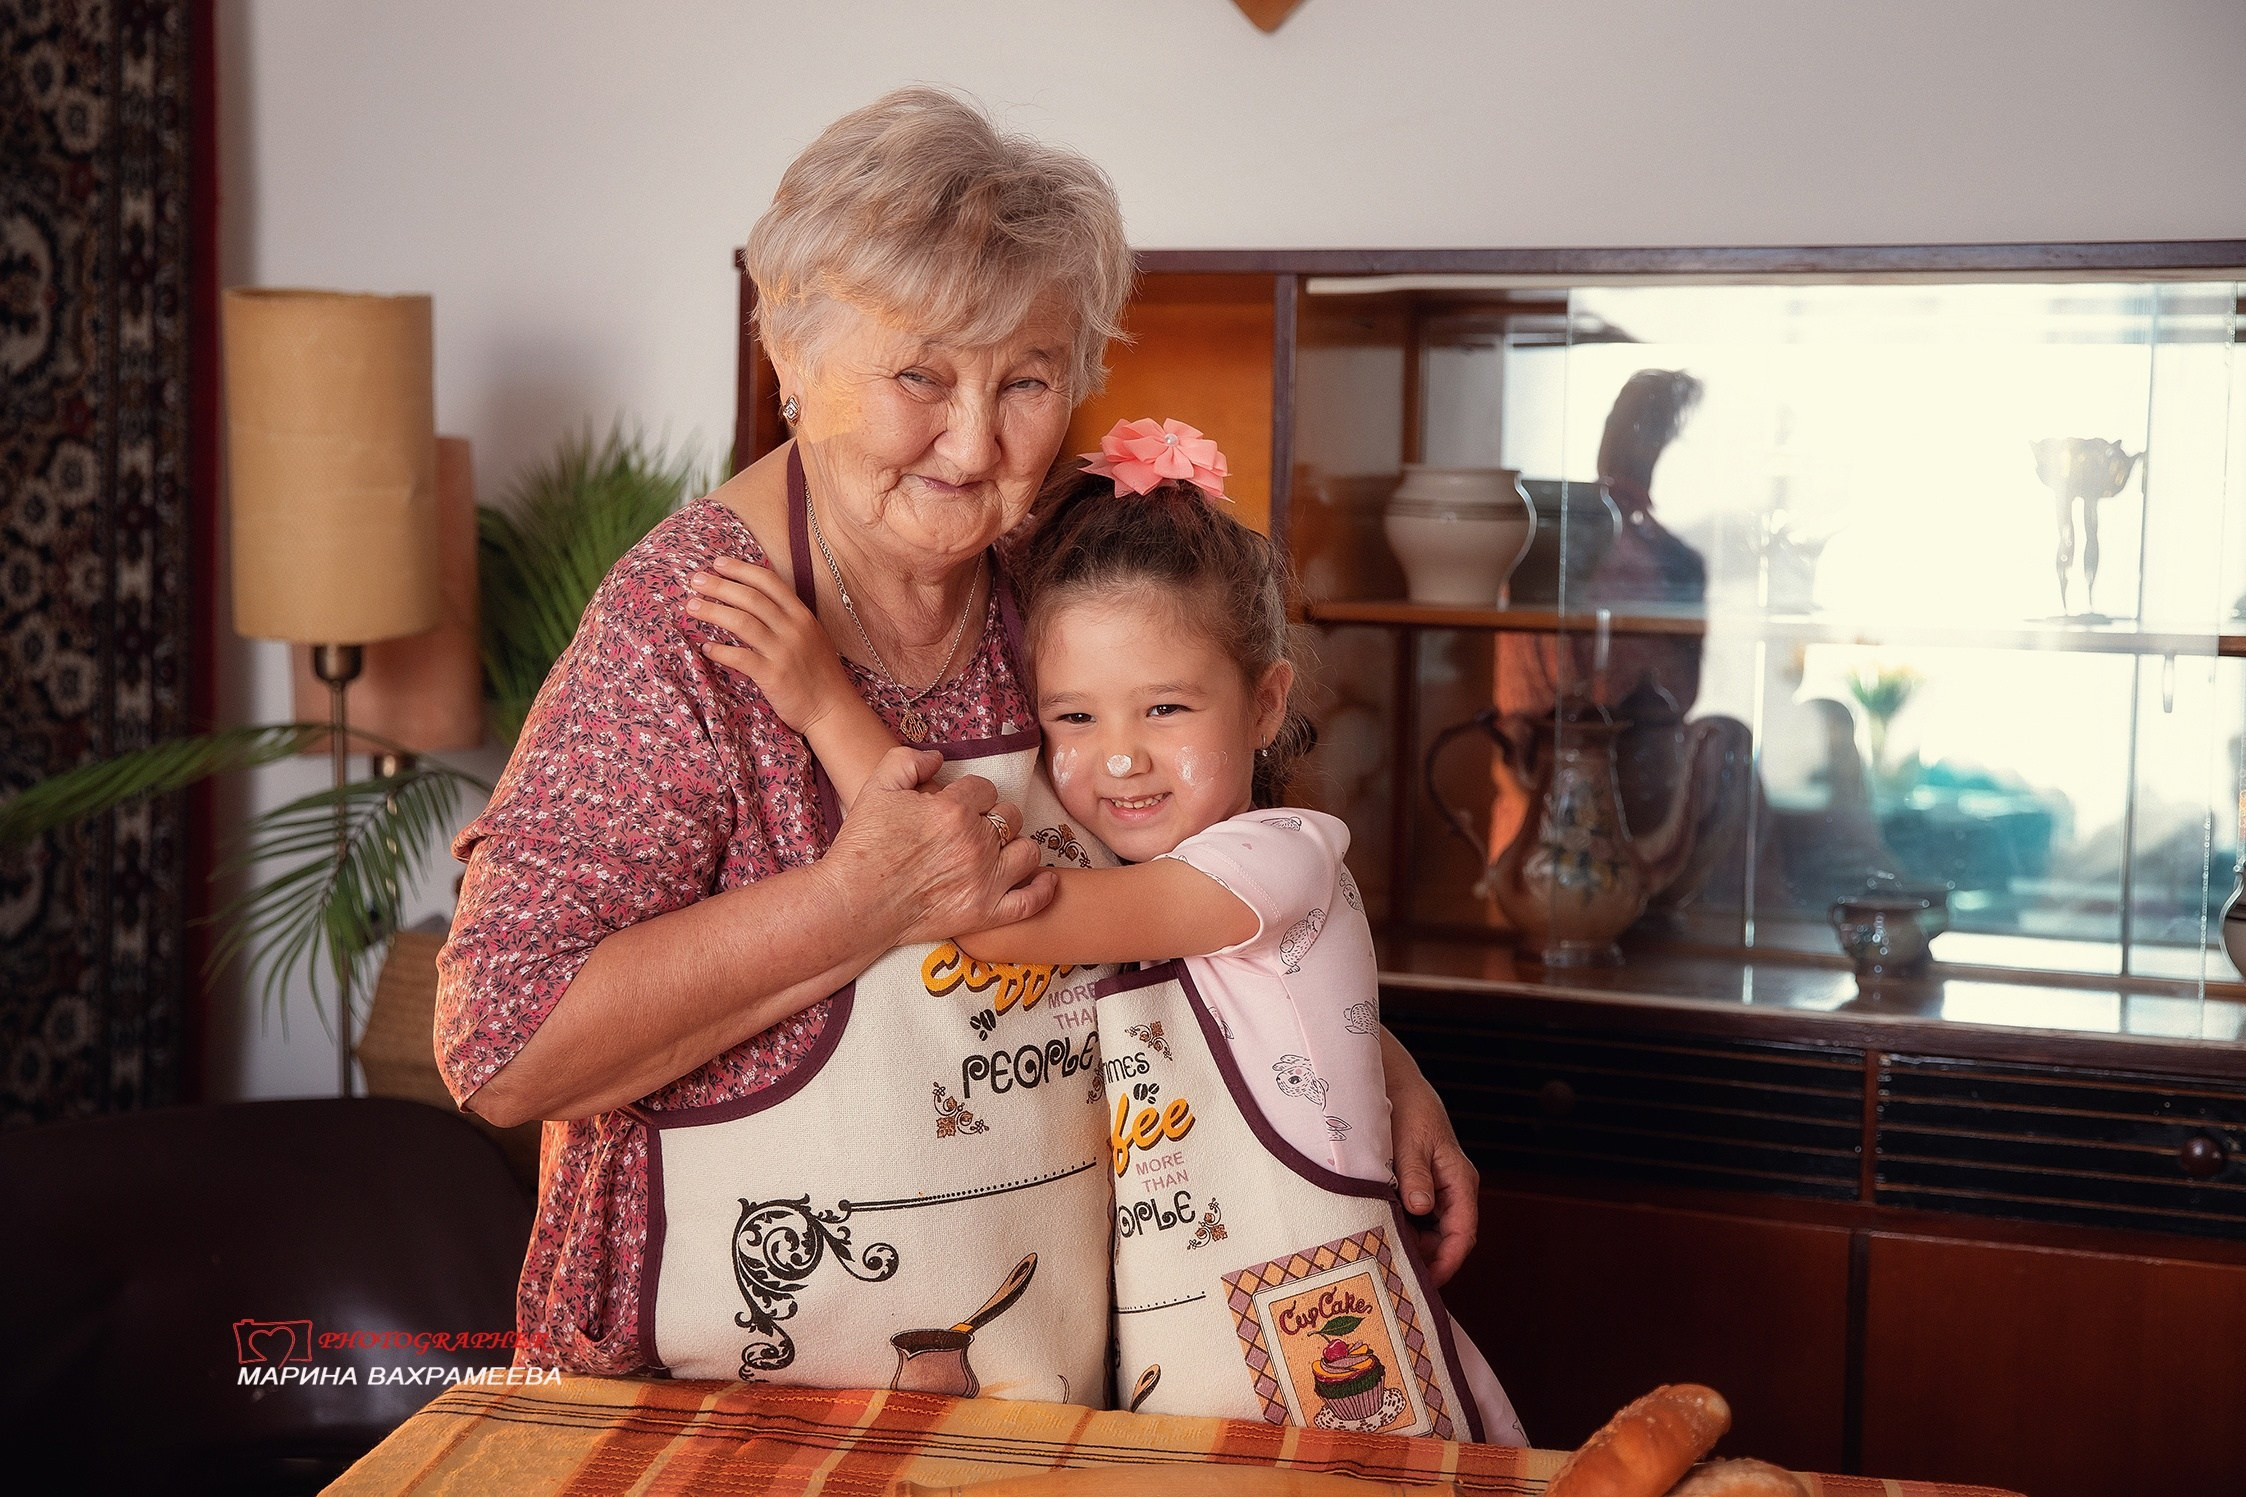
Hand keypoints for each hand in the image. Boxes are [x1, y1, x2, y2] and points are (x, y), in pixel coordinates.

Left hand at [687, 556, 853, 733]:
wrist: (834, 710)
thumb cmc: (820, 674)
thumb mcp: (812, 636)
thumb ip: (789, 617)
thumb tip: (758, 600)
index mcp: (802, 615)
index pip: (768, 581)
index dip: (741, 569)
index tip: (718, 563)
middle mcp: (794, 629)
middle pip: (751, 597)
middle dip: (720, 585)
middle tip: (696, 580)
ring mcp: (784, 652)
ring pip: (742, 622)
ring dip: (712, 611)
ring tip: (691, 606)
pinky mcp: (773, 676)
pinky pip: (740, 658)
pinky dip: (720, 651)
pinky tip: (706, 647)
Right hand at [817, 746, 1057, 946]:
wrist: (852, 904)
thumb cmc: (862, 847)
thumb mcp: (876, 787)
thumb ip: (907, 760)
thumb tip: (937, 757)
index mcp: (953, 810)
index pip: (983, 789)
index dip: (970, 795)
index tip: (956, 806)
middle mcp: (976, 843)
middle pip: (1009, 816)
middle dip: (993, 817)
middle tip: (971, 829)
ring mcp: (985, 881)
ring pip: (1027, 851)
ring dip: (1015, 846)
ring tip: (997, 850)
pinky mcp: (985, 913)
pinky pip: (1031, 901)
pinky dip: (1043, 888)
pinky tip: (1044, 877)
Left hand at [1381, 1026, 1479, 1284]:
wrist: (1395, 1083)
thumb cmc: (1407, 1108)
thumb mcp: (1409, 1143)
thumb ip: (1415, 1176)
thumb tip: (1420, 1208)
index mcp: (1460, 1180)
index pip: (1463, 1233)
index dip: (1447, 1262)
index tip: (1426, 1281)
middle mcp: (1454, 1189)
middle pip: (1448, 1239)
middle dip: (1426, 1259)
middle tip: (1394, 1275)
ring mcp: (1439, 1189)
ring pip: (1432, 1232)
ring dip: (1413, 1245)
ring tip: (1383, 1257)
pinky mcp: (1422, 1187)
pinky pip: (1418, 1219)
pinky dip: (1405, 1229)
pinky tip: (1381, 1233)